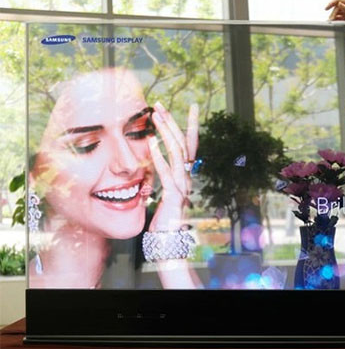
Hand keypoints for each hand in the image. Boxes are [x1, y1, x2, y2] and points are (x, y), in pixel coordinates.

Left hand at [148, 102, 198, 231]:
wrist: (168, 243)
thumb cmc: (163, 221)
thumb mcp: (164, 195)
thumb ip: (163, 179)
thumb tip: (156, 165)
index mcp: (185, 176)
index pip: (190, 145)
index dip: (190, 125)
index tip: (190, 106)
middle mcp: (187, 178)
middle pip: (184, 144)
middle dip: (173, 122)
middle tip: (160, 105)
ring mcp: (182, 186)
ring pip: (178, 153)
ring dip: (166, 132)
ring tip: (155, 116)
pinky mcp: (174, 196)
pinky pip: (166, 171)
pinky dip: (159, 155)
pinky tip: (150, 142)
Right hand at [325, 0, 344, 40]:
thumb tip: (339, 3)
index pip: (339, 1)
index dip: (331, 3)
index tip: (326, 8)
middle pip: (337, 8)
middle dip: (333, 13)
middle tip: (331, 20)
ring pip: (338, 13)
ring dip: (334, 17)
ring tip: (331, 22)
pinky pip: (340, 18)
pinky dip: (336, 20)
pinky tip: (334, 22)